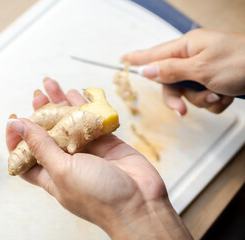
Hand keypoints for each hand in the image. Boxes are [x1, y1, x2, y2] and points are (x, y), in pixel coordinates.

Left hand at [6, 78, 191, 238]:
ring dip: (60, 104)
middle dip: (40, 114)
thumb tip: (17, 126)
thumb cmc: (98, 196)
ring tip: (51, 85)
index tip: (14, 120)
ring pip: (70, 123)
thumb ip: (40, 146)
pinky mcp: (105, 142)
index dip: (16, 139)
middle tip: (37, 95)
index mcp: (50, 174)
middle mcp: (67, 161)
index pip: (25, 156)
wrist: (140, 203)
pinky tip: (77, 92)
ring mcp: (87, 150)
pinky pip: (92, 120)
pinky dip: (85, 106)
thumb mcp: (62, 171)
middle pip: (48, 134)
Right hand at [122, 29, 244, 114]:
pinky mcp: (217, 81)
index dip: (138, 58)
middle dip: (180, 97)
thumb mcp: (202, 68)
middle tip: (181, 110)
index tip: (123, 59)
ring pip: (189, 93)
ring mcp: (206, 69)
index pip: (155, 53)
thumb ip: (171, 71)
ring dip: (203, 100)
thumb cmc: (242, 61)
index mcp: (188, 46)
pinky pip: (205, 97)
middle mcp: (195, 57)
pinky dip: (215, 101)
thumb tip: (145, 71)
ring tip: (220, 94)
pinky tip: (227, 95)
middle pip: (170, 81)